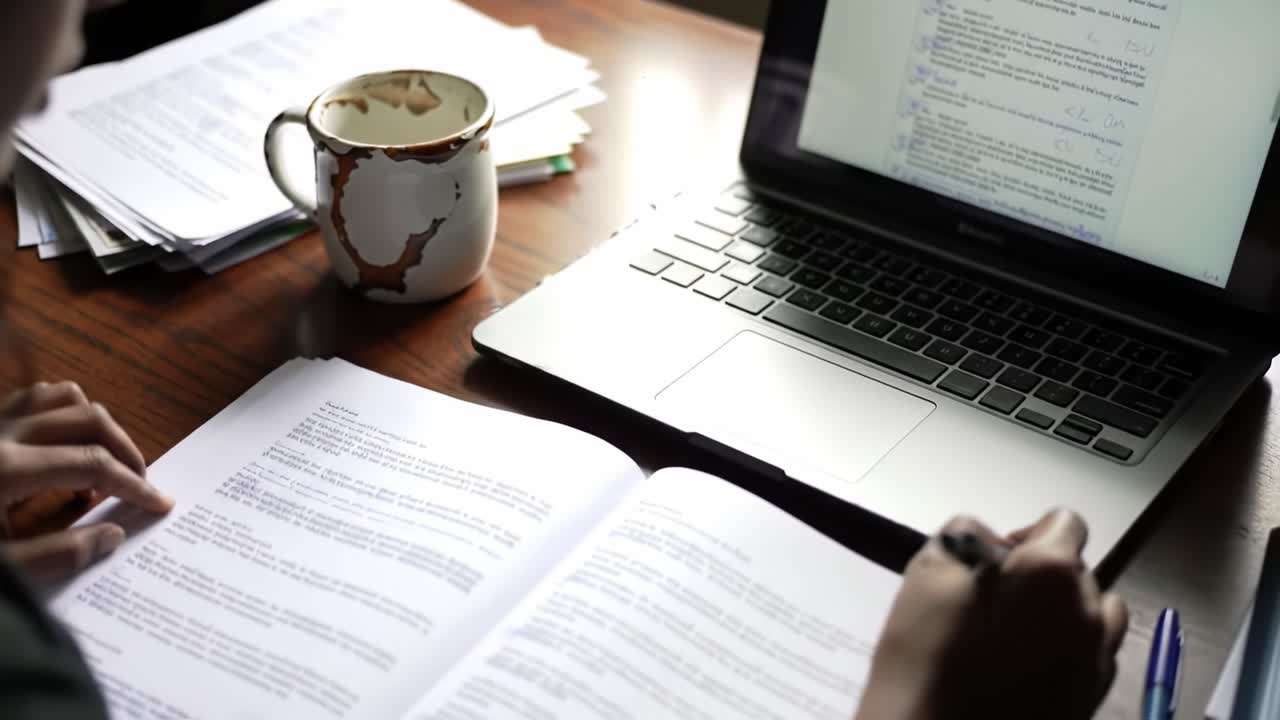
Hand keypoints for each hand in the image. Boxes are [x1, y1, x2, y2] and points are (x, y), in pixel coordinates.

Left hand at [0, 381, 173, 582]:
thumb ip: (57, 555)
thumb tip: (112, 535)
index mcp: (5, 469)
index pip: (93, 465)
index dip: (133, 484)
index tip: (158, 503)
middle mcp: (0, 432)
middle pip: (90, 419)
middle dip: (126, 451)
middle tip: (138, 485)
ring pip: (66, 396)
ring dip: (97, 426)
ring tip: (102, 463)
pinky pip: (36, 395)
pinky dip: (65, 412)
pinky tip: (64, 445)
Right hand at [855, 510, 1127, 719]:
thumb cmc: (927, 660)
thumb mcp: (926, 574)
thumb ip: (966, 535)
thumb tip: (990, 540)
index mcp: (1050, 572)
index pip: (1065, 522)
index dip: (1028, 532)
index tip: (996, 557)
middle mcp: (1088, 612)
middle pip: (1079, 569)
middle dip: (1042, 575)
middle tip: (993, 600)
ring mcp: (1096, 661)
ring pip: (1098, 614)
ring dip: (1066, 611)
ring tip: (1020, 633)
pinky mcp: (1093, 699)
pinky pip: (1094, 656)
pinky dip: (1069, 651)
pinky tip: (1026, 668)